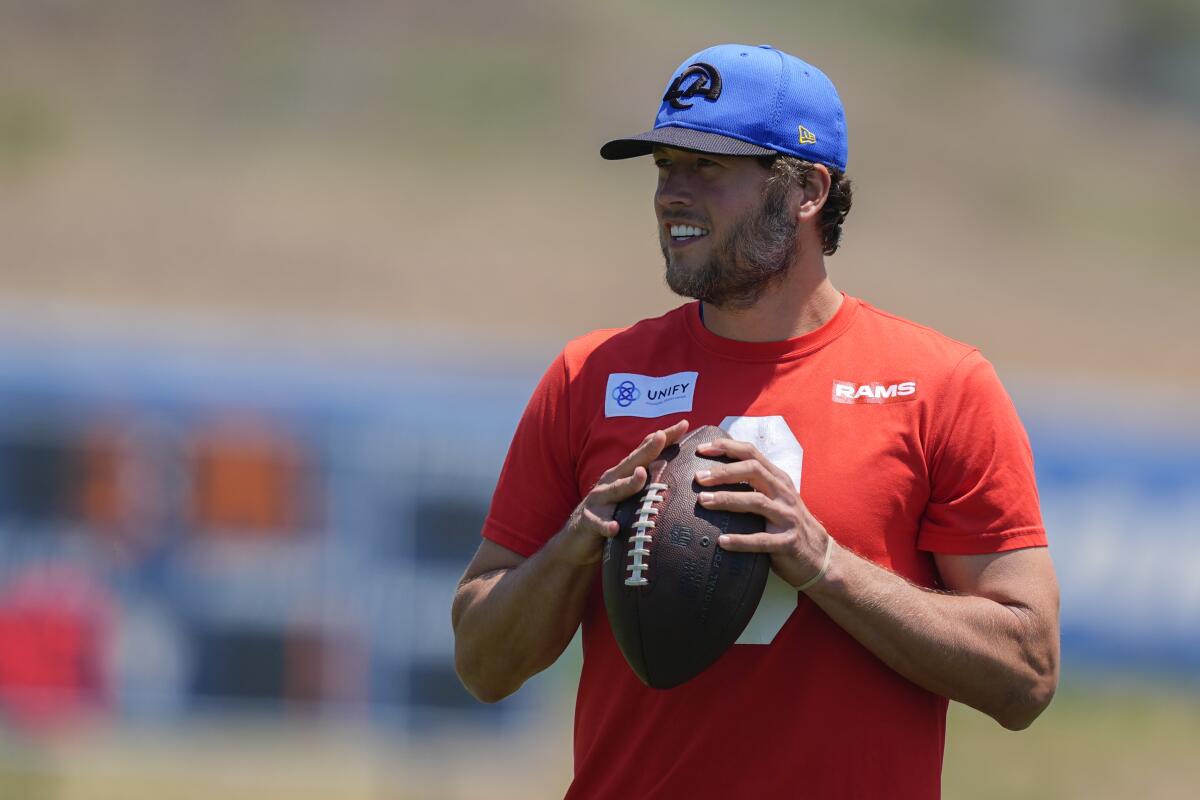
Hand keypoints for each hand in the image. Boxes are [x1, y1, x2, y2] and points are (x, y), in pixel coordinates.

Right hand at [558, 419, 689, 565]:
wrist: (576, 541)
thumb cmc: (610, 516)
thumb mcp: (629, 498)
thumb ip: (649, 486)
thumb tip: (683, 476)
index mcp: (623, 474)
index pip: (646, 451)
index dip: (664, 438)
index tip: (684, 424)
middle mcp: (611, 482)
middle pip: (632, 463)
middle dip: (647, 449)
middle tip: (661, 436)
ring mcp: (599, 501)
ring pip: (616, 490)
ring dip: (629, 483)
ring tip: (641, 475)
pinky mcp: (589, 521)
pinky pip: (598, 523)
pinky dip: (606, 525)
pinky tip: (615, 527)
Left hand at [694, 438, 831, 588]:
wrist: (820, 556)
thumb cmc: (787, 524)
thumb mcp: (776, 498)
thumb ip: (754, 485)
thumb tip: (712, 475)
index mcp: (778, 479)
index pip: (752, 453)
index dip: (727, 448)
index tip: (702, 449)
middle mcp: (784, 493)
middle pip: (753, 471)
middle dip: (723, 472)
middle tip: (699, 477)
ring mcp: (788, 517)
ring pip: (756, 502)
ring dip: (727, 499)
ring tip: (703, 501)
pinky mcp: (788, 542)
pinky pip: (761, 540)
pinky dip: (740, 541)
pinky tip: (722, 541)